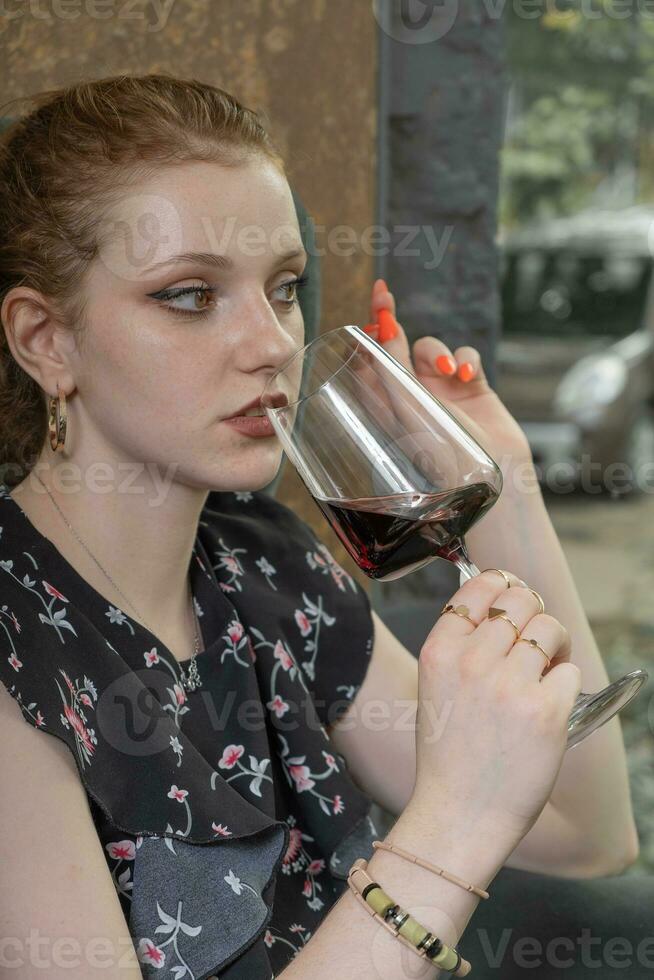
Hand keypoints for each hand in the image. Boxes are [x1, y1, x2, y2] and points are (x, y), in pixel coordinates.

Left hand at [366, 279, 532, 469]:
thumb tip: (379, 329)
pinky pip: (465, 356)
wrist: (493, 478)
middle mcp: (410, 396)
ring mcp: (441, 392)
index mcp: (387, 406)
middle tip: (384, 297)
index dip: (367, 331)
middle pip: (396, 347)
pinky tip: (467, 377)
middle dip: (390, 322)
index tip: (370, 301)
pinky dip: (466, 359)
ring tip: (446, 372)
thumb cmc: (442, 453)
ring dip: (436, 351)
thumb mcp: (407, 406)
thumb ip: (392, 366)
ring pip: (430, 348)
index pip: (369, 361)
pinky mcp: (471, 389)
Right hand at [411, 569, 580, 856]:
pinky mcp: (545, 711)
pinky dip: (563, 683)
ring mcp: (509, 685)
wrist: (459, 814)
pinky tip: (548, 705)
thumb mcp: (435, 688)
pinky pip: (568, 671)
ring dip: (554, 645)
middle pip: (520, 600)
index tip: (513, 593)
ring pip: (550, 629)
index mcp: (439, 652)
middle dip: (534, 611)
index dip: (502, 584)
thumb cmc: (448, 755)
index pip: (478, 587)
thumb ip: (461, 647)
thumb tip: (503, 606)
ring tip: (547, 668)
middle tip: (537, 635)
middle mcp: (472, 661)